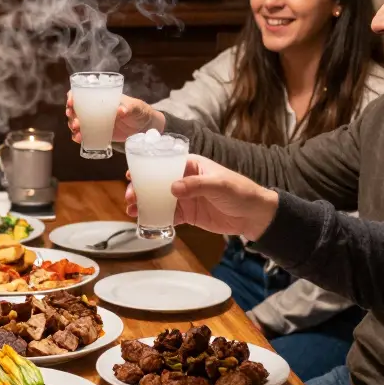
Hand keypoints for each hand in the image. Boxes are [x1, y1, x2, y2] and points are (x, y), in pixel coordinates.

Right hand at [66, 92, 164, 143]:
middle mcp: (96, 109)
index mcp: (102, 98)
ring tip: (77, 133)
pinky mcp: (99, 133)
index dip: (73, 96)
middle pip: (76, 109)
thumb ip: (129, 107)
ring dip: (73, 127)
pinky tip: (78, 139)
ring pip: (78, 122)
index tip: (71, 102)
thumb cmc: (140, 111)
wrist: (145, 128)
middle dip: (71, 115)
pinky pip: (85, 134)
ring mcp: (96, 122)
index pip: (83, 94)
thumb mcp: (136, 107)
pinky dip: (79, 137)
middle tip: (75, 122)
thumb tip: (120, 110)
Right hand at [124, 155, 278, 238]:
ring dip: (144, 204)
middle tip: (129, 197)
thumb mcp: (218, 184)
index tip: (130, 174)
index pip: (164, 163)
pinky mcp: (188, 214)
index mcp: (191, 165)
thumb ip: (195, 185)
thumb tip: (172, 188)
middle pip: (156, 182)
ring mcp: (186, 197)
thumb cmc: (240, 191)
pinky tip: (145, 221)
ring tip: (132, 210)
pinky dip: (156, 218)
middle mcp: (185, 180)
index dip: (145, 168)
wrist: (254, 215)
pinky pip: (168, 215)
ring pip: (159, 199)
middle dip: (140, 189)